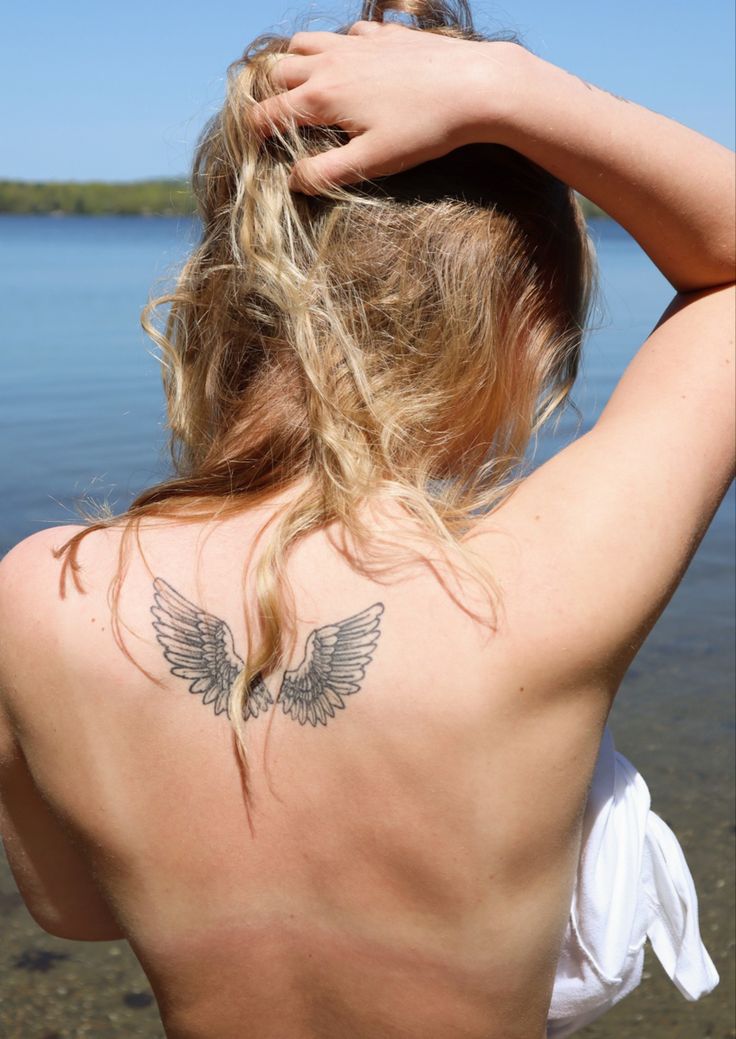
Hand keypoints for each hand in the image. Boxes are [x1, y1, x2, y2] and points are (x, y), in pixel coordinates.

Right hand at [251, 21, 519, 192]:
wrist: (475, 86)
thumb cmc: (423, 130)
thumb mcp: (371, 162)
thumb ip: (326, 173)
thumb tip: (292, 181)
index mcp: (321, 97)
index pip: (266, 114)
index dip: (255, 135)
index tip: (260, 151)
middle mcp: (331, 63)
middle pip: (277, 71)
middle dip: (270, 95)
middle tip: (280, 120)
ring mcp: (357, 43)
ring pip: (306, 42)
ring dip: (297, 63)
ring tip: (306, 89)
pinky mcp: (385, 35)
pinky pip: (348, 32)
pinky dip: (340, 46)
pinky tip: (355, 66)